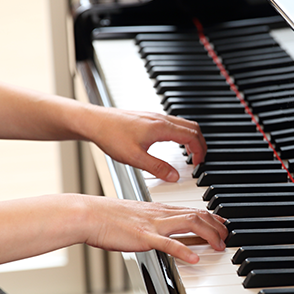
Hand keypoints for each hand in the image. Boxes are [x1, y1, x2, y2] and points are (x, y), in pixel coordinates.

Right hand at [82, 196, 227, 263]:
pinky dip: (183, 250)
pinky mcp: (143, 237)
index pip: (193, 209)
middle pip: (198, 214)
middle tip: (227, 237)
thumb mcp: (136, 216)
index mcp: (159, 209)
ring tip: (220, 246)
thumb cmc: (106, 217)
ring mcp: (153, 224)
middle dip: (218, 226)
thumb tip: (162, 230)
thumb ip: (152, 221)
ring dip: (209, 235)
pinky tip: (194, 259)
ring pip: (190, 224)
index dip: (213, 216)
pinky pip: (167, 243)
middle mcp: (160, 213)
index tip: (224, 223)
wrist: (87, 214)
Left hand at [83, 107, 206, 181]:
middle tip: (199, 160)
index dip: (200, 151)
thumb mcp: (135, 158)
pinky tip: (173, 145)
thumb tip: (175, 177)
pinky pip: (174, 123)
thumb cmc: (110, 136)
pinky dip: (181, 134)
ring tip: (189, 154)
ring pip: (184, 124)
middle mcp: (161, 119)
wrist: (93, 121)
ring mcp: (155, 116)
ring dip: (191, 139)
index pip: (192, 136)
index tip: (198, 164)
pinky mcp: (148, 118)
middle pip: (193, 128)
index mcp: (162, 127)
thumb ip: (157, 168)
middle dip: (200, 144)